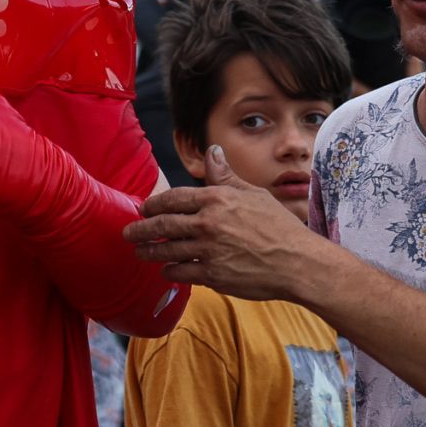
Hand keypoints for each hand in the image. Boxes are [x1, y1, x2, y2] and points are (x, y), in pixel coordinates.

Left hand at [121, 146, 321, 302]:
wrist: (297, 262)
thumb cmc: (279, 227)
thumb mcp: (253, 194)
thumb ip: (226, 176)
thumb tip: (212, 151)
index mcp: (217, 199)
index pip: (174, 198)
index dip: (154, 204)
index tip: (144, 208)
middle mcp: (208, 223)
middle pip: (163, 225)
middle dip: (141, 229)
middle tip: (128, 233)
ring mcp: (208, 250)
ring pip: (168, 250)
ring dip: (150, 251)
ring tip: (140, 252)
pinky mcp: (213, 275)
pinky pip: (181, 272)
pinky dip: (170, 271)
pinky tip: (165, 270)